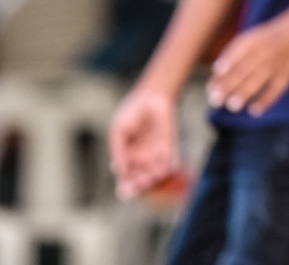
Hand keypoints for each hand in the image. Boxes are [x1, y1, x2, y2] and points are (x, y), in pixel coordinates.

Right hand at [109, 84, 179, 199]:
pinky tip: (167, 166)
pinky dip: (169, 168)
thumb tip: (118, 172)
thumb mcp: (118, 131)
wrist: (151, 97)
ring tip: (154, 174)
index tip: (125, 191)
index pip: (125, 178)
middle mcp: (140, 160)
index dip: (125, 187)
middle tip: (141, 182)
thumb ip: (118, 151)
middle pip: (141, 180)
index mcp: (125, 158)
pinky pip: (170, 163)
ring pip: (155, 174)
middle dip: (141, 184)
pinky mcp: (169, 148)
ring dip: (155, 177)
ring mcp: (155, 155)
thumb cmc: (131, 113)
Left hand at [208, 6, 288, 115]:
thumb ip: (235, 53)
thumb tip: (216, 74)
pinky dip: (267, 100)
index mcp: (253, 40)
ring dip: (245, 93)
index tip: (211, 85)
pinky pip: (277, 89)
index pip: (235, 56)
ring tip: (232, 106)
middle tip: (216, 100)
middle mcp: (264, 50)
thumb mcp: (252, 37)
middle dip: (229, 85)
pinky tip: (255, 111)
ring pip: (259, 80)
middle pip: (244, 69)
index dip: (223, 71)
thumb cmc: (271, 36)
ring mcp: (277, 63)